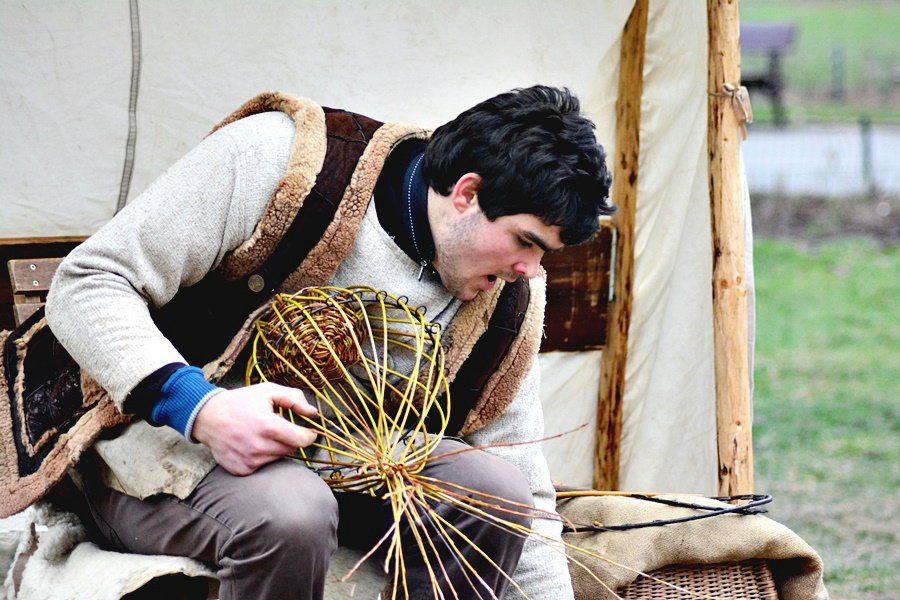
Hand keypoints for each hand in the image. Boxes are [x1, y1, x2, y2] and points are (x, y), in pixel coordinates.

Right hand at [192, 382, 317, 475]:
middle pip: (291, 449)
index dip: (308, 435)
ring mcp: (249, 461)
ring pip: (278, 457)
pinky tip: (250, 444)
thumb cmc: (240, 402)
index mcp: (268, 426)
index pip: (302, 440)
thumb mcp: (267, 391)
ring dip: (276, 447)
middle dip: (289, 438)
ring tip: (260, 434)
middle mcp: (259, 447)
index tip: (307, 431)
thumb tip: (313, 413)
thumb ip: (294, 399)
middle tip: (276, 428)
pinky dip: (262, 456)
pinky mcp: (242, 470)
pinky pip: (263, 466)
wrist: (208, 417)